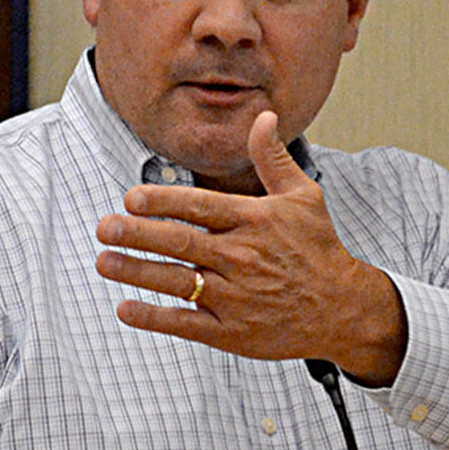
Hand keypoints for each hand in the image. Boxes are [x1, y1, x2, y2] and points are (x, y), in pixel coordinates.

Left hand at [95, 111, 408, 384]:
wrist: (344, 309)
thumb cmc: (319, 249)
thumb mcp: (303, 196)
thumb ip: (273, 158)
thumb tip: (264, 117)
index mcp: (254, 221)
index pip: (200, 207)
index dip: (163, 201)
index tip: (131, 198)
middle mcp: (241, 258)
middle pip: (181, 242)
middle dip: (138, 234)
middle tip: (105, 227)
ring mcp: (235, 297)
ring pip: (177, 282)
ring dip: (137, 272)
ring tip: (104, 261)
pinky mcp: (232, 332)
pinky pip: (186, 324)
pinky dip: (155, 317)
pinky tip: (127, 308)